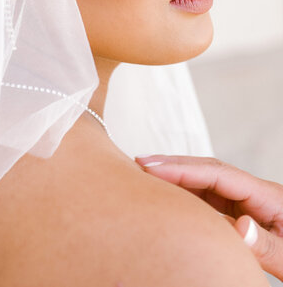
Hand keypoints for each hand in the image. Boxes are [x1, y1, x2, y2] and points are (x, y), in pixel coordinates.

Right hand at [135, 154, 282, 280]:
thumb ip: (268, 245)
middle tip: (139, 164)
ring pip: (207, 185)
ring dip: (177, 179)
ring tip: (144, 177)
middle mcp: (255, 195)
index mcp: (269, 198)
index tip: (151, 166)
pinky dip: (186, 198)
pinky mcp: (242, 216)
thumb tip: (238, 226)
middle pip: (209, 171)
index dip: (184, 168)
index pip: (219, 174)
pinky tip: (168, 201)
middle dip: (174, 166)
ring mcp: (248, 204)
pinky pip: (210, 202)